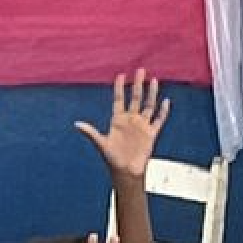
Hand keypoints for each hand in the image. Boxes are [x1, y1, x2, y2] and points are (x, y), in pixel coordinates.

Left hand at [71, 68, 170, 182]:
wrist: (126, 172)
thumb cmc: (112, 159)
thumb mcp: (101, 144)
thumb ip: (91, 133)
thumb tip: (76, 124)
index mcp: (117, 120)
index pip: (119, 100)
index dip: (120, 88)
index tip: (121, 75)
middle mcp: (130, 120)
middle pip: (135, 98)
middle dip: (137, 84)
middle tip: (140, 70)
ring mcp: (141, 126)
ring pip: (148, 105)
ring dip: (151, 93)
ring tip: (154, 80)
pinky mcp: (151, 133)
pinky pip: (159, 120)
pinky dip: (163, 111)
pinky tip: (166, 101)